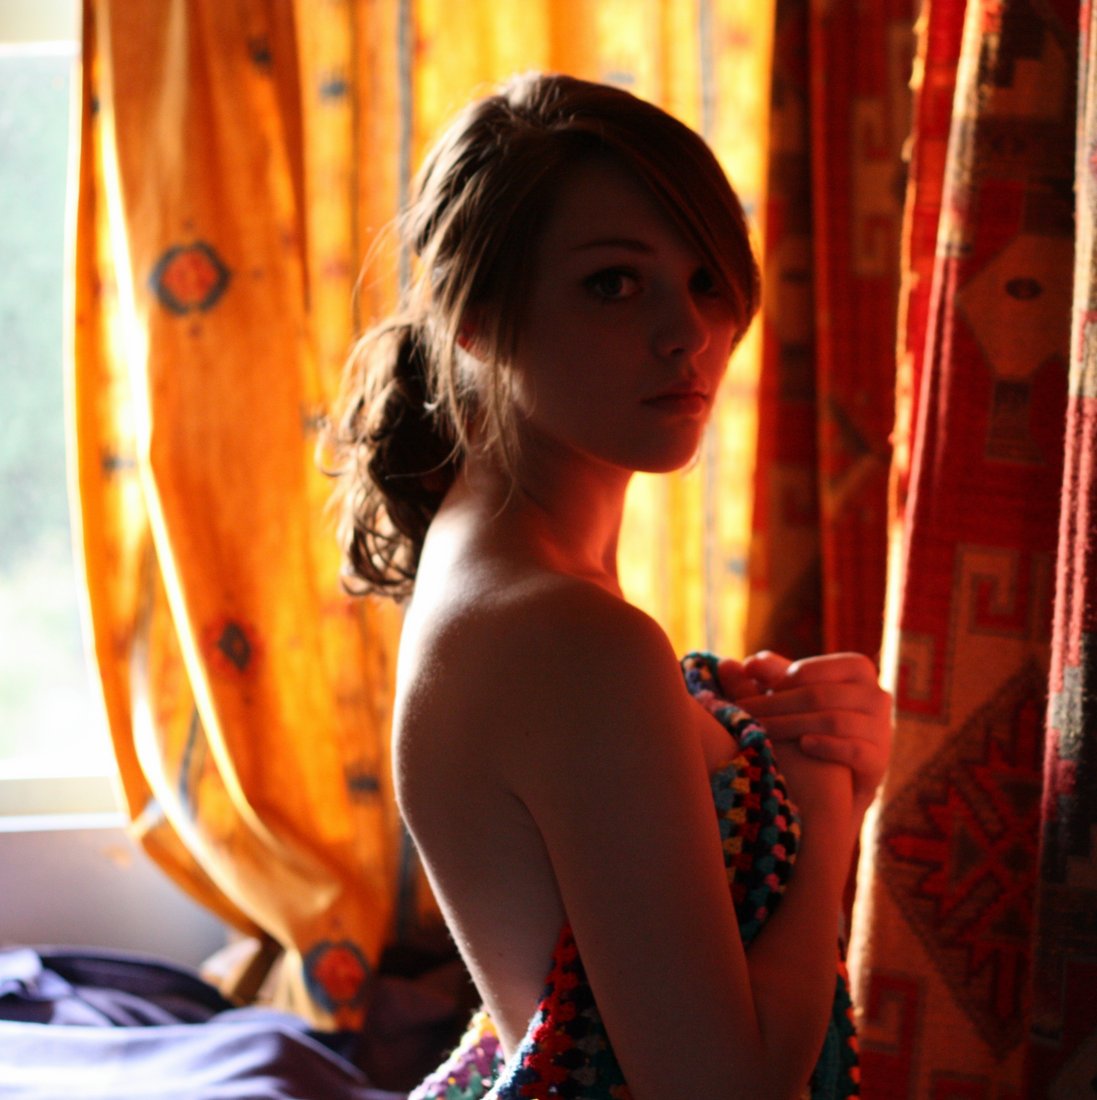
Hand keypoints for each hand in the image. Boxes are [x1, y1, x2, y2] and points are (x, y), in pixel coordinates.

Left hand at [717, 650, 891, 819]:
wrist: (835, 786)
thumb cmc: (809, 727)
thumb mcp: (792, 696)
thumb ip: (771, 676)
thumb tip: (743, 663)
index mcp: (858, 670)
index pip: (815, 670)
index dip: (784, 680)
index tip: (753, 691)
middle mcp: (876, 696)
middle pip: (820, 695)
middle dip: (775, 705)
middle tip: (742, 715)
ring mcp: (881, 730)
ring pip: (834, 721)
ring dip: (791, 726)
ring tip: (761, 732)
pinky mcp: (879, 762)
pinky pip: (856, 750)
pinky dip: (828, 746)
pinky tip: (804, 745)